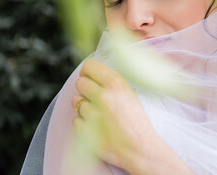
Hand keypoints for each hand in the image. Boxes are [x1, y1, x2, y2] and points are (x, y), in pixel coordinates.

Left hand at [71, 59, 194, 174]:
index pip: (89, 66)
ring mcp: (93, 114)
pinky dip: (83, 123)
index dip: (88, 72)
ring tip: (99, 115)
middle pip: (80, 83)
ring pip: (76, 102)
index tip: (89, 78)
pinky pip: (75, 120)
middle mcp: (103, 96)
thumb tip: (91, 75)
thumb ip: (111, 83)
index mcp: (116, 85)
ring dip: (84, 107)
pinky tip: (97, 127)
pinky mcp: (85, 131)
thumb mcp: (130, 95)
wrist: (140, 149)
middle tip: (95, 98)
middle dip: (85, 89)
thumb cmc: (137, 122)